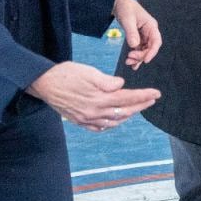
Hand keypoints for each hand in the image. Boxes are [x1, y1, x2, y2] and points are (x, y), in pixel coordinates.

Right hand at [26, 61, 159, 131]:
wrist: (43, 84)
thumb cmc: (66, 74)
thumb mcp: (89, 73)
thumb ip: (108, 82)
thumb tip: (121, 85)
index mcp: (99, 99)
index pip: (128, 98)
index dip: (144, 96)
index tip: (156, 93)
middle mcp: (94, 113)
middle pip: (124, 112)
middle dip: (140, 105)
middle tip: (152, 99)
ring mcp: (87, 119)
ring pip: (114, 121)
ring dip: (128, 115)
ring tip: (137, 107)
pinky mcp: (79, 121)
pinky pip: (100, 127)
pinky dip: (111, 123)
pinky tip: (115, 119)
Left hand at [113, 0, 162, 69]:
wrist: (118, 3)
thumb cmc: (125, 8)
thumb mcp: (128, 20)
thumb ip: (131, 33)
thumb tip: (134, 45)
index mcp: (151, 25)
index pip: (156, 41)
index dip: (152, 52)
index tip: (146, 60)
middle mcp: (150, 31)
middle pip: (150, 48)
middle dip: (141, 55)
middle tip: (129, 59)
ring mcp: (144, 35)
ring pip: (145, 50)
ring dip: (138, 57)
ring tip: (128, 62)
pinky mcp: (138, 37)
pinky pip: (139, 49)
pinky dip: (135, 56)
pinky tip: (130, 62)